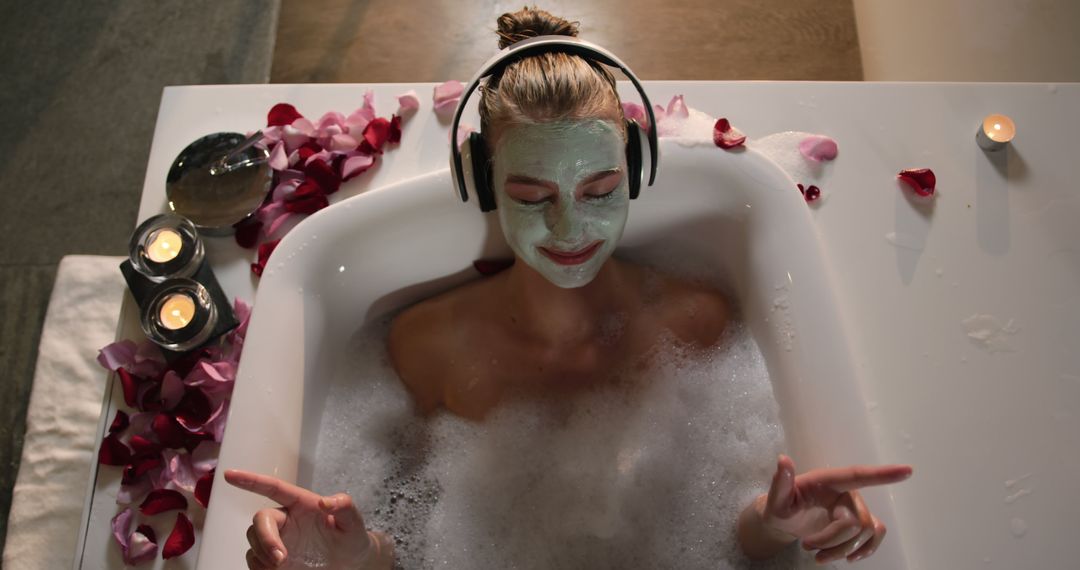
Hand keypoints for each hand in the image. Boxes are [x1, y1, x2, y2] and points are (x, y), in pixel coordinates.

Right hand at [224, 469, 392, 569]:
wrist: (350, 563)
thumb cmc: (351, 536)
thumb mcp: (354, 520)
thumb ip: (343, 505)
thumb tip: (326, 502)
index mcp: (300, 503)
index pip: (272, 488)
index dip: (251, 480)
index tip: (229, 474)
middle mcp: (285, 519)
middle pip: (259, 521)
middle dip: (265, 539)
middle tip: (280, 559)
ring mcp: (278, 539)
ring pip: (253, 542)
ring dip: (262, 555)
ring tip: (282, 567)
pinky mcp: (273, 560)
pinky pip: (254, 561)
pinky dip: (259, 568)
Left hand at [757, 454, 911, 563]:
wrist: (784, 521)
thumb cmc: (780, 506)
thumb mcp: (775, 498)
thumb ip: (780, 482)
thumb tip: (783, 460)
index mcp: (828, 481)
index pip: (857, 475)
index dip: (882, 474)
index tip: (907, 471)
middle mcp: (846, 492)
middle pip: (856, 521)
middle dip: (831, 540)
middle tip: (807, 547)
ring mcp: (854, 508)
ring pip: (865, 533)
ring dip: (842, 550)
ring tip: (818, 556)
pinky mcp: (858, 523)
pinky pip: (875, 535)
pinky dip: (866, 549)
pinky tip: (849, 557)